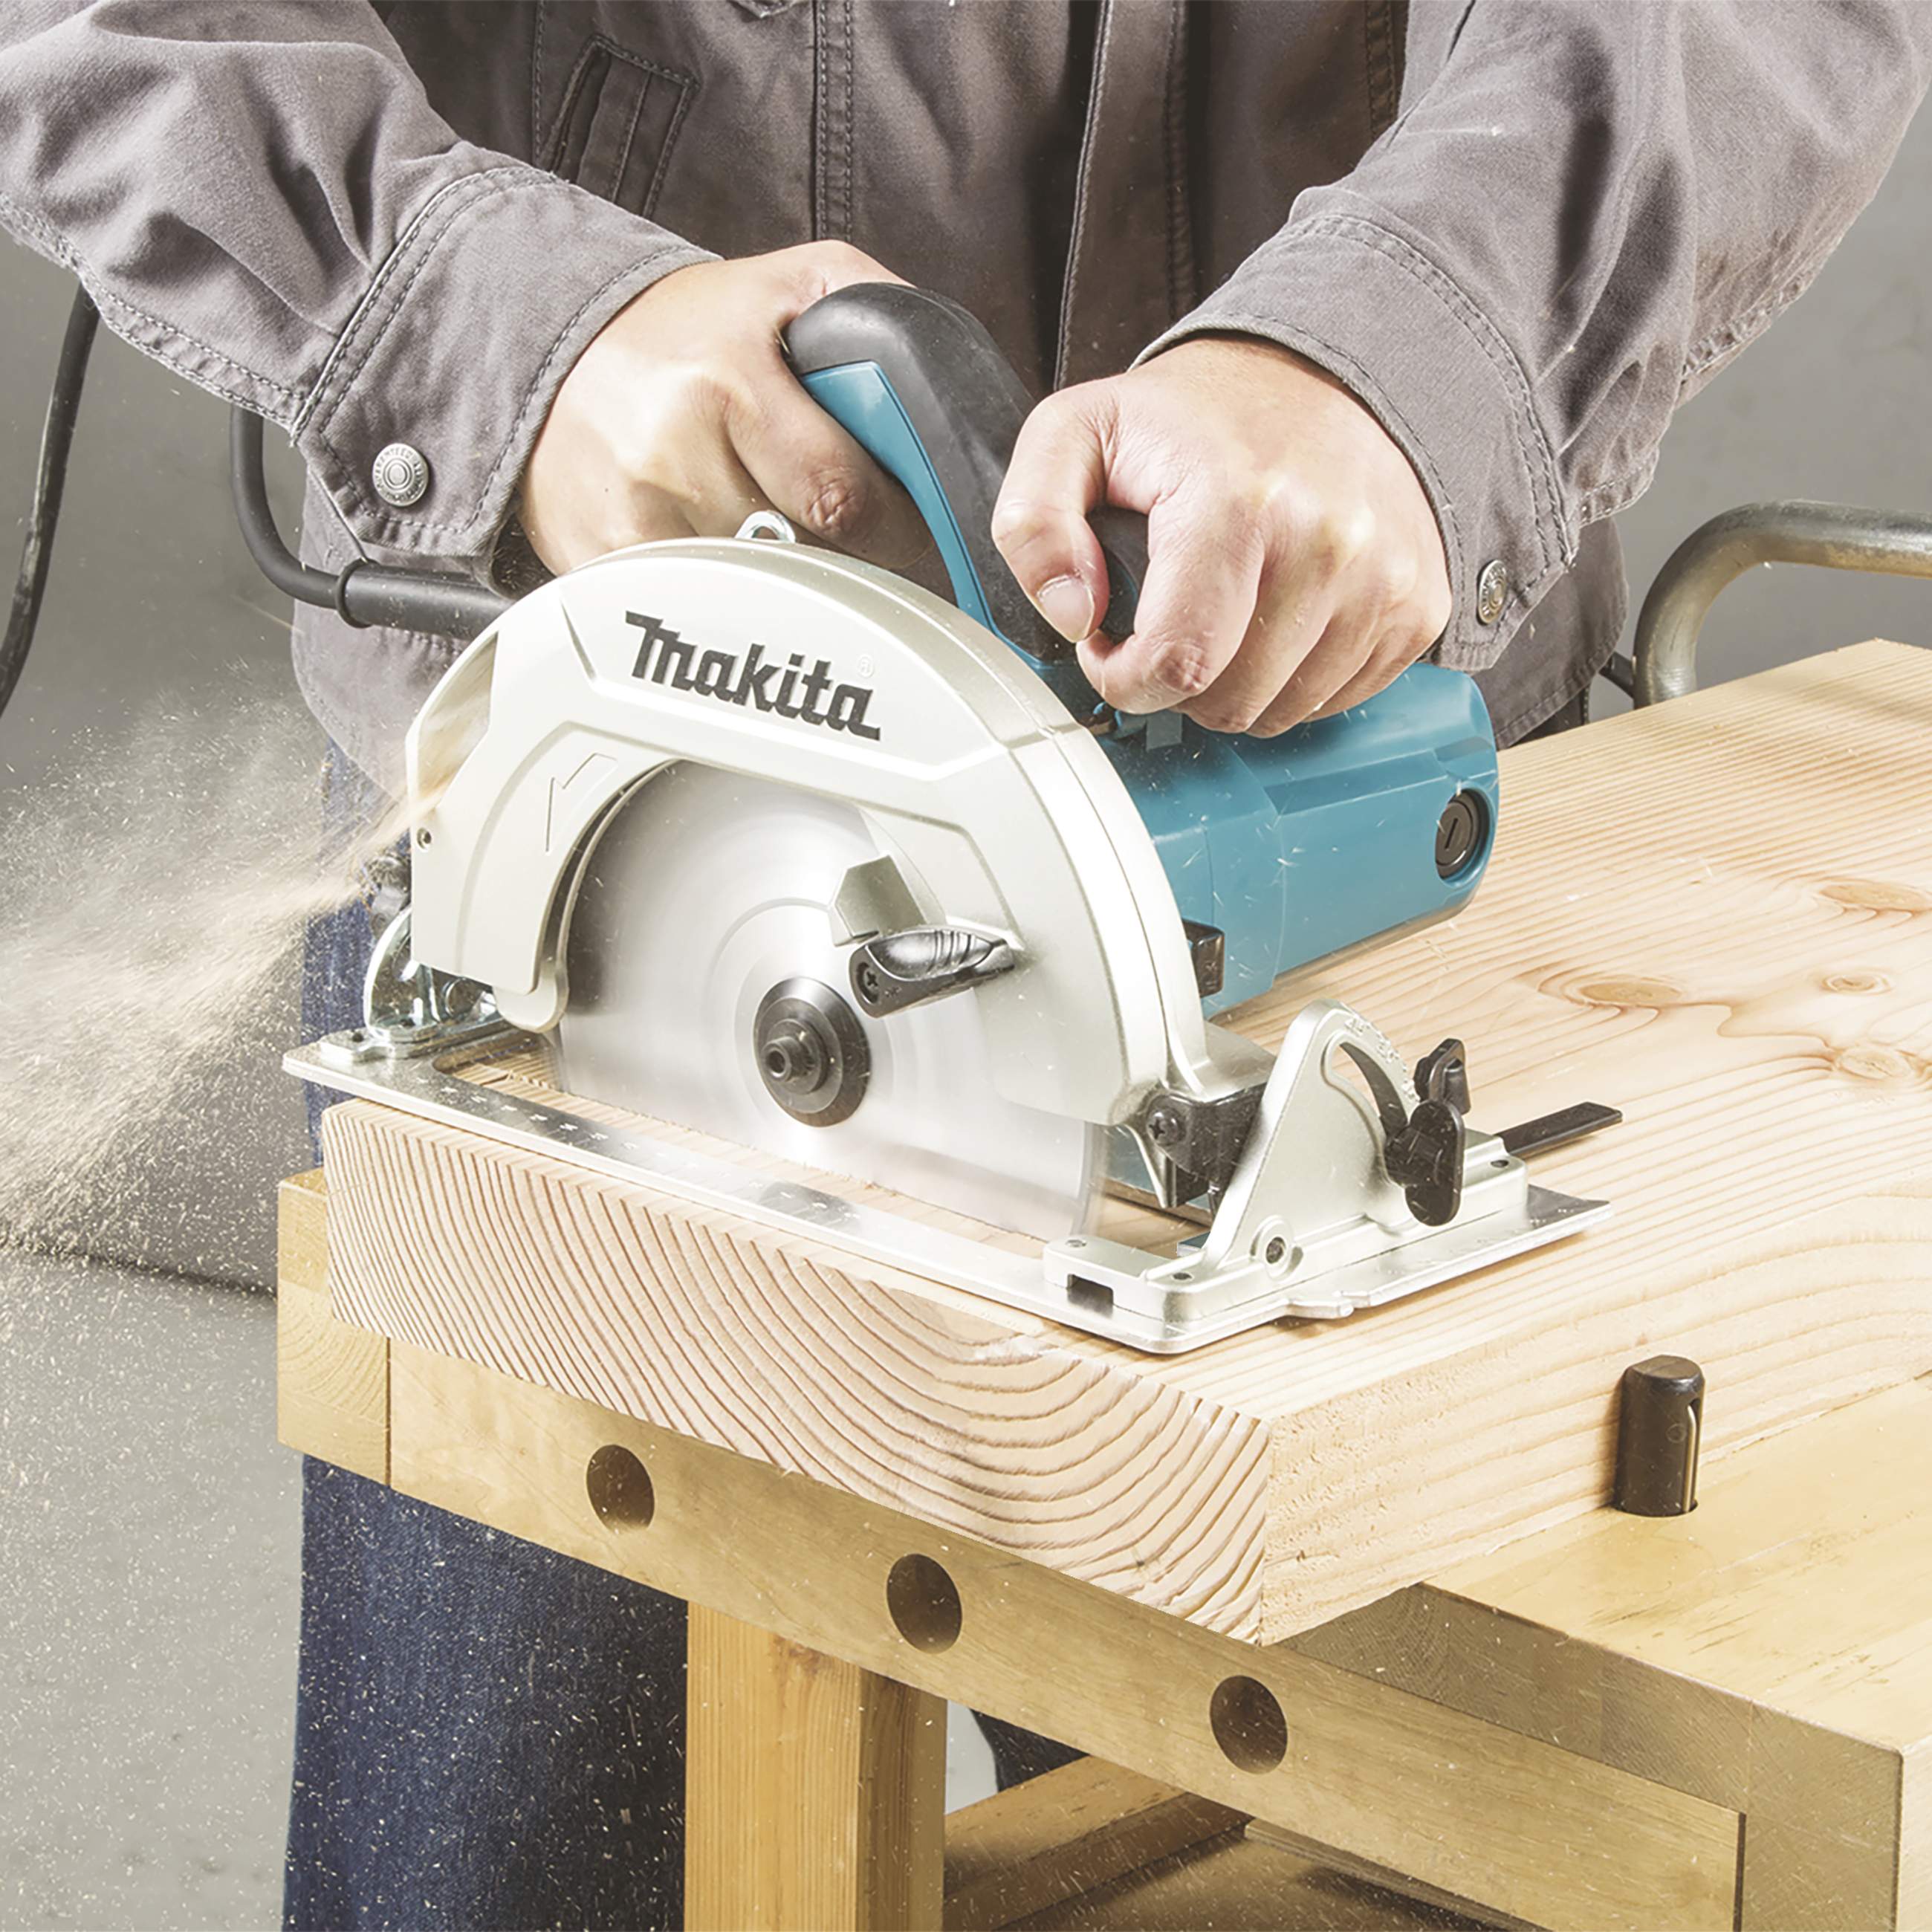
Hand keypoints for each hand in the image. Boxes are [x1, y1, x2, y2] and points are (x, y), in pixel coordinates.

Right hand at [519, 241, 927, 572]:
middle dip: (841, 547)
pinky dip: (726, 593)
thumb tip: (956, 392)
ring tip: (760, 515)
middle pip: (809, 557)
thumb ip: (883, 319)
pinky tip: (713, 539)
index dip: (889, 520)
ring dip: (784, 572)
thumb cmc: (687, 331)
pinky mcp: (604, 569)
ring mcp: (635, 520)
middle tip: (827, 514)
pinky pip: (701, 610)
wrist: (557, 352)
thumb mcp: (792, 288)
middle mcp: (673, 455)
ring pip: (763, 593)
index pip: (845, 498)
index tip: (895, 518)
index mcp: (728, 384)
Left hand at [991, 337, 1451, 732]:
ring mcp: (1384, 581)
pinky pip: (1337, 700)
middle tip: (1168, 617)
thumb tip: (1073, 616)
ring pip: (1282, 713)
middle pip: (1227, 701)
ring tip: (1225, 610)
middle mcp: (1327, 546)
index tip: (1112, 642)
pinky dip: (1296, 677)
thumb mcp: (1078, 433)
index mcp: (1238, 504)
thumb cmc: (1201, 416)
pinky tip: (1278, 616)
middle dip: (1178, 680)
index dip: (1124, 677)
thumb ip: (1034, 522)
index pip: (1176, 665)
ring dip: (1238, 682)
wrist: (1332, 371)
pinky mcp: (1419, 606)